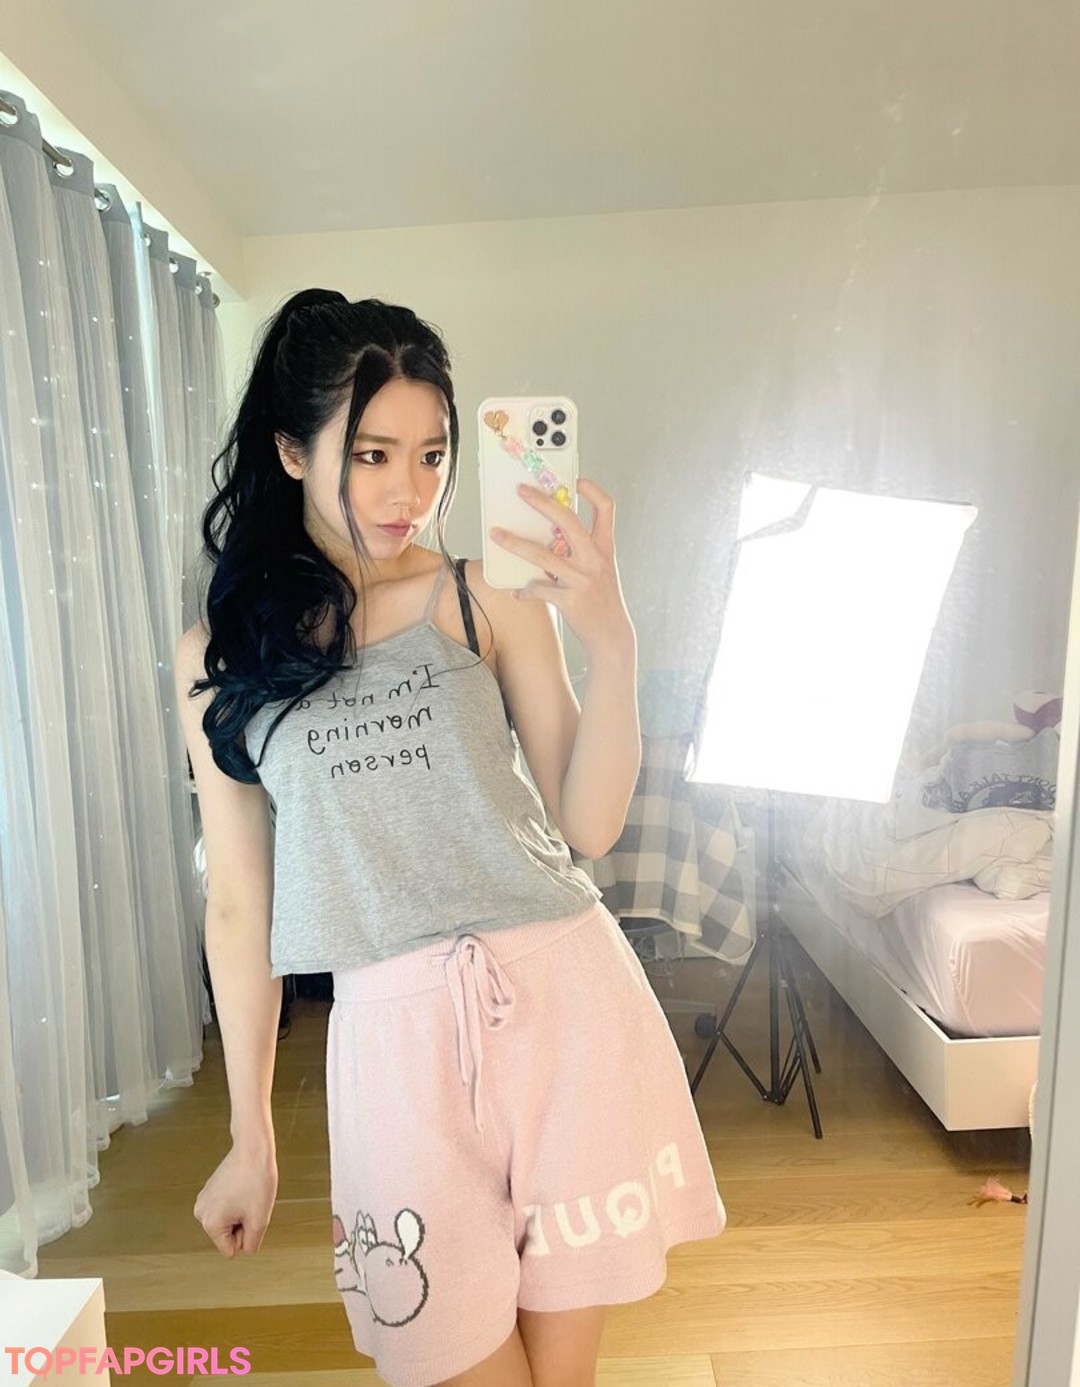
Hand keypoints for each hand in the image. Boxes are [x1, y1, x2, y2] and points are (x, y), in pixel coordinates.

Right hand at [194, 1142, 277, 1257]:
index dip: (246, 1235)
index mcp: (210, 1224)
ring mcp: (204, 1199)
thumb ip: (251, 1244)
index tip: (250, 1214)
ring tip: (246, 1192)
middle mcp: (201, 1213)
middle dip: (243, 1223)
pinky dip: (237, 1200)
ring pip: (229, 1220)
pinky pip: (227, 1207)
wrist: (253, 1149)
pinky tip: (243, 1185)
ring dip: (241, 1212)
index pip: (231, 1249)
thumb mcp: (260, 1221)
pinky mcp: (210, 1189)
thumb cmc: (257, 1181)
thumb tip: (244, 1249)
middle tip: (250, 1201)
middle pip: (228, 1235)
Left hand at [489, 478, 633, 652]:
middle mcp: (595, 560)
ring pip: (542, 556)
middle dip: (542, 502)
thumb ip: (580, 551)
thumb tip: (549, 535)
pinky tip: (517, 592)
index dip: (592, 490)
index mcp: (605, 548)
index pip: (606, 509)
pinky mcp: (570, 601)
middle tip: (521, 491)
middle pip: (568, 521)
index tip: (576, 480)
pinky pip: (539, 589)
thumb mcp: (600, 570)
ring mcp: (582, 580)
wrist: (612, 636)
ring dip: (515, 543)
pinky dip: (525, 589)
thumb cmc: (602, 600)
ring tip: (496, 534)